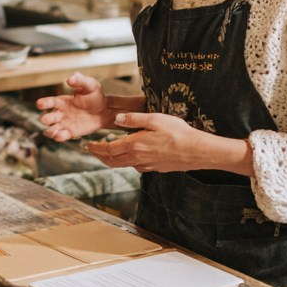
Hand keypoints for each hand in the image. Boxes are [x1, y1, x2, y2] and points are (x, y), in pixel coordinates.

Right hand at [36, 73, 114, 140]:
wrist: (105, 111)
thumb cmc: (95, 97)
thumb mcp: (90, 85)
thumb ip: (80, 81)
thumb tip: (69, 79)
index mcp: (61, 102)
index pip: (48, 102)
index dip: (43, 103)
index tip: (40, 104)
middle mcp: (60, 113)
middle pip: (46, 118)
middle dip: (45, 119)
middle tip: (47, 119)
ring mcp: (64, 124)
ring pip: (50, 130)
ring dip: (50, 131)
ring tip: (55, 130)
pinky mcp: (70, 133)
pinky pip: (60, 136)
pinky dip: (58, 137)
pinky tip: (61, 135)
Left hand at [87, 111, 253, 175]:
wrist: (198, 151)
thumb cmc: (179, 133)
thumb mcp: (155, 119)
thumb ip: (134, 119)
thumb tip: (117, 119)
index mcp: (135, 145)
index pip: (108, 149)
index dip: (96, 148)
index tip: (88, 145)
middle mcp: (138, 158)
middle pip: (112, 161)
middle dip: (100, 156)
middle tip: (92, 151)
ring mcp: (147, 165)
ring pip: (123, 165)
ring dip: (112, 160)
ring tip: (107, 152)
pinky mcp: (155, 168)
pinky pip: (136, 166)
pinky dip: (127, 161)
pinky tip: (130, 155)